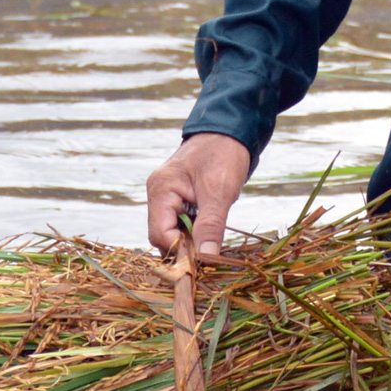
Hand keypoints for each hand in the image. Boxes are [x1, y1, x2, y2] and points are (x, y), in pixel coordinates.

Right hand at [146, 133, 253, 259]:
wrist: (232, 130)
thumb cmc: (224, 154)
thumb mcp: (220, 191)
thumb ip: (211, 225)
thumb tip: (206, 258)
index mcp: (161, 189)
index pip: (160, 234)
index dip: (179, 251)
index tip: (203, 260)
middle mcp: (158, 193)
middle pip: (163, 235)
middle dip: (184, 246)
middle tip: (210, 251)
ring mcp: (166, 195)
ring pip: (172, 230)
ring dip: (190, 239)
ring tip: (211, 238)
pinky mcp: (177, 197)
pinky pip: (180, 221)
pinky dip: (194, 229)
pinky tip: (209, 228)